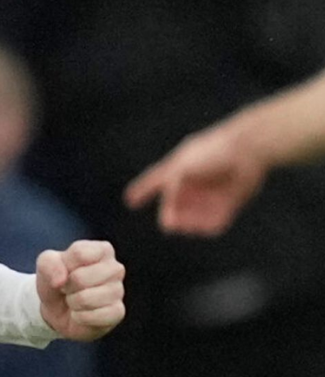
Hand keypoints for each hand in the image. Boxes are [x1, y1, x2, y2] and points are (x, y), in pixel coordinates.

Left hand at [36, 240, 123, 340]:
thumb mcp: (46, 263)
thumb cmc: (57, 279)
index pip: (80, 253)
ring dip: (74, 302)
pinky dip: (81, 317)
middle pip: (81, 278)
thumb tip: (60, 281)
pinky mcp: (118, 312)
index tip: (65, 269)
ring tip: (75, 299)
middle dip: (68, 286)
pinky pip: (96, 316)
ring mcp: (119, 291)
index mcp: (102, 250)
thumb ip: (49, 264)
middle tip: (69, 288)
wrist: (58, 308)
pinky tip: (82, 313)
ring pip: (88, 298)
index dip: (65, 265)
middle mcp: (115, 268)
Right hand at [124, 125, 266, 235]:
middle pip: (176, 205)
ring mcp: (210, 192)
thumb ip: (170, 194)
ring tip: (191, 226)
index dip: (142, 190)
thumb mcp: (180, 169)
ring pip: (195, 215)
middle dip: (173, 215)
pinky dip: (209, 225)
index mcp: (177, 169)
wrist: (247, 149)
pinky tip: (207, 227)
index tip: (130, 200)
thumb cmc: (210, 153)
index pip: (154, 181)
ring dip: (191, 223)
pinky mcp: (229, 202)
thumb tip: (166, 221)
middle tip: (171, 224)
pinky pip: (215, 220)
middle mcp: (193, 182)